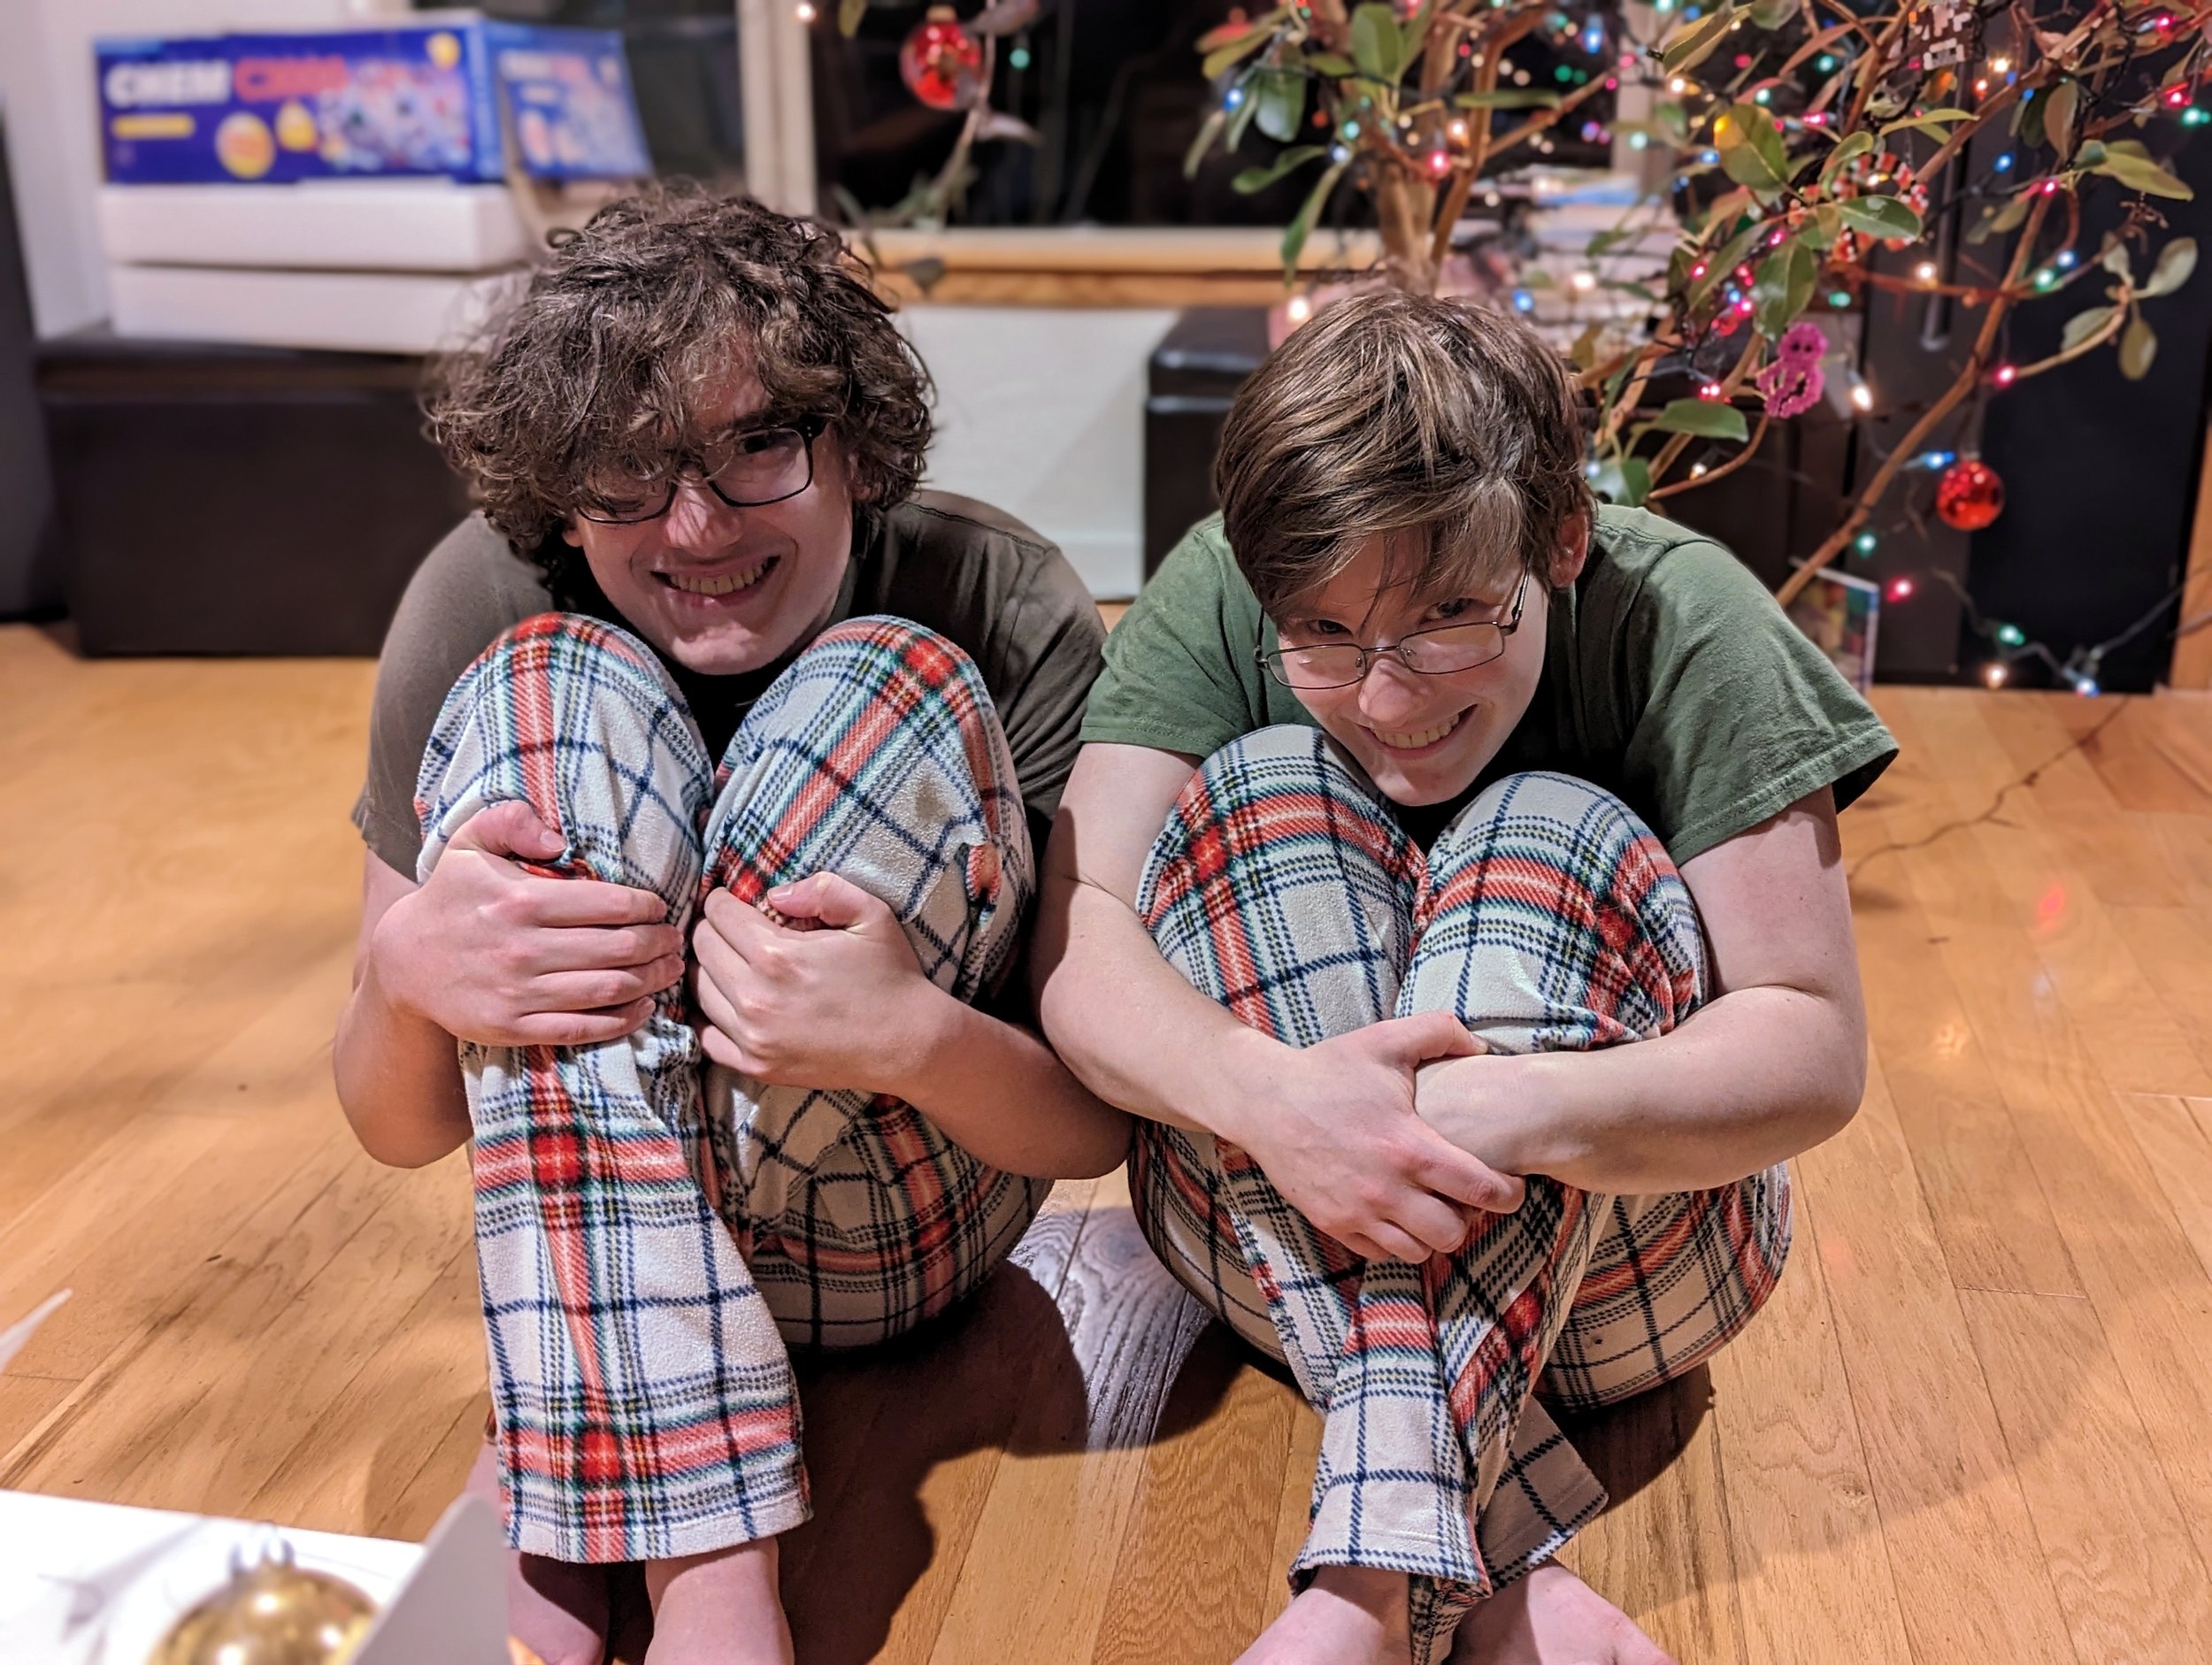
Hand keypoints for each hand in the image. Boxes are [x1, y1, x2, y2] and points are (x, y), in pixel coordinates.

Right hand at [372, 802, 683, 1046]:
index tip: (661, 908)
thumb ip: (512, 821)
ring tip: (669, 970)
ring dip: (651, 980)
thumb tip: (559, 838)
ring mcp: (518, 992)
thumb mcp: (468, 844)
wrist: (403, 961)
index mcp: (521, 900)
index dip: (647, 907)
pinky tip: (643, 1007)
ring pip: (608, 989)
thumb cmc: (449, 896)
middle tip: (676, 940)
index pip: (609, 904)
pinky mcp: (512, 1027)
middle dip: (659, 944)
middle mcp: (523, 948)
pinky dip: (622, 1020)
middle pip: (618, 948)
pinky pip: (581, 1028)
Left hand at [691, 872, 948, 1095]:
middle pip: (701, 948)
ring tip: (731, 963)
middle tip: (731, 928)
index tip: (731, 901)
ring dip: (710, 970)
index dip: (722, 900)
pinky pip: (707, 1037)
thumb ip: (822, 890)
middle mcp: (755, 997)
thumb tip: (774, 894)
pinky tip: (730, 1004)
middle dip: (712, 929)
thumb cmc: (892, 977)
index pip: (717, 914)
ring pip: (699, 990)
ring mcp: (753, 1036)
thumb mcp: (872, 915)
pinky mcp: (756, 1066)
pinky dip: (711, 1017)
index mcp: (777, 955)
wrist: (909, 1044)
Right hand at [1220, 1012, 1526, 1264]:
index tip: (1510, 1184)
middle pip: (1454, 1233)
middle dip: (1471, 1219)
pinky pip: (1381, 1253)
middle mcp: (1387, 1189)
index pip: (1482, 1190)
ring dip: (1432, 1233)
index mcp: (1410, 1147)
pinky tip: (1397, 1213)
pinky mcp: (1334, 1223)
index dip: (1508, 1193)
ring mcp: (1358, 1212)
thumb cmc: (1328, 1070)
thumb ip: (1440, 1032)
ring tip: (1432, 1207)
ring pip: (1419, 1252)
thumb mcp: (1385, 1040)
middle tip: (1466, 1198)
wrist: (1264, 1101)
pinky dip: (1396, 1240)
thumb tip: (1481, 1045)